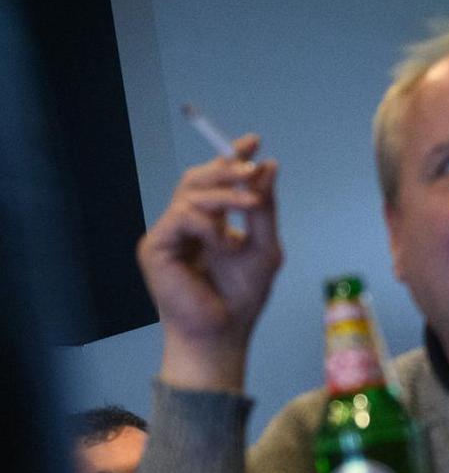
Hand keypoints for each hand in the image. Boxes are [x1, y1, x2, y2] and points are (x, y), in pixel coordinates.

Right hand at [137, 134, 281, 390]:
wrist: (223, 332)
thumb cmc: (243, 296)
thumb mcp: (264, 245)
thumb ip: (264, 207)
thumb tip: (269, 165)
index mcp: (211, 221)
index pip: (216, 180)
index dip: (232, 157)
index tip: (254, 141)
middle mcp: (186, 224)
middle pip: (197, 177)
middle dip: (226, 167)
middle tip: (251, 168)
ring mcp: (169, 235)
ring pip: (191, 192)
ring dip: (226, 196)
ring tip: (249, 210)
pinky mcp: (155, 248)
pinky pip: (182, 217)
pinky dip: (209, 225)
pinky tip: (223, 243)